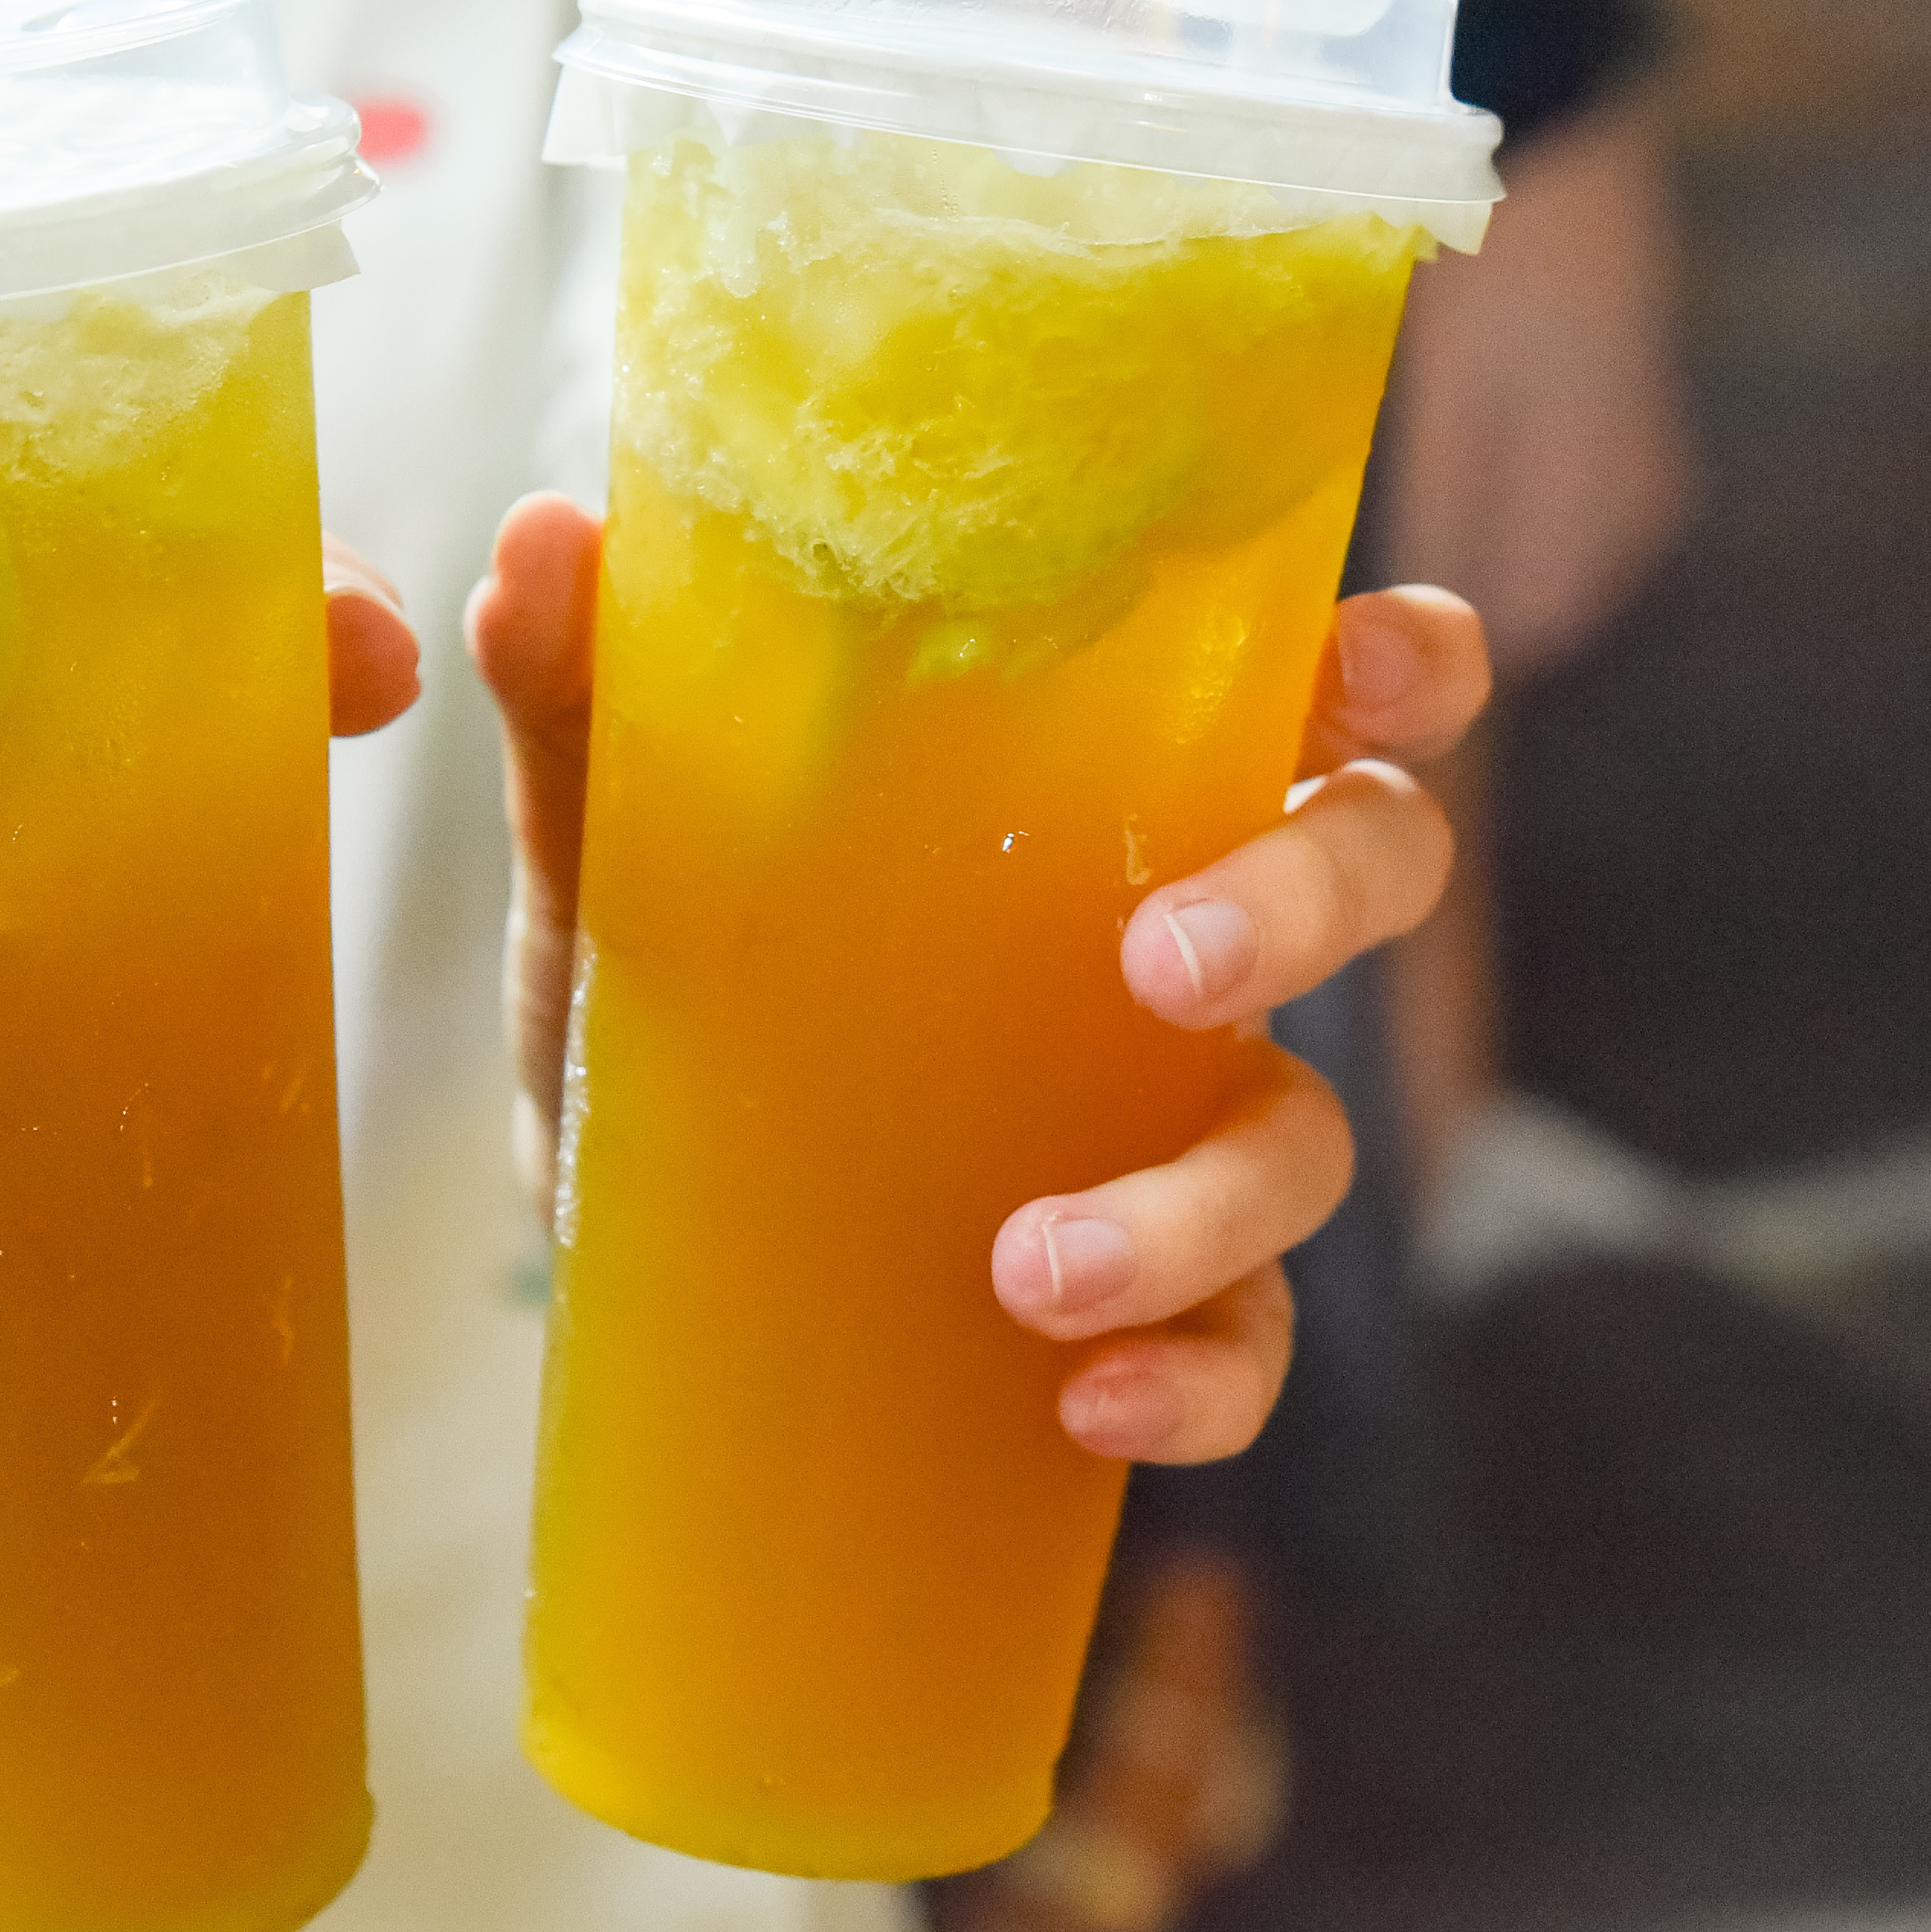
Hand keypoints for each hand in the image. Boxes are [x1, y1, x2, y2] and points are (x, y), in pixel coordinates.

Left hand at [466, 494, 1490, 1467]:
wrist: (602, 1213)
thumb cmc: (668, 965)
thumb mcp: (610, 834)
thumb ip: (582, 690)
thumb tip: (534, 537)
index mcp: (1105, 777)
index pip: (1323, 681)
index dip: (1396, 661)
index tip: (1361, 664)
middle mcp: (1186, 931)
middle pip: (1372, 864)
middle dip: (1305, 901)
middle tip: (1157, 962)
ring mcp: (1179, 1118)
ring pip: (1303, 1139)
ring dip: (1198, 1205)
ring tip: (1033, 1267)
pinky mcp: (1146, 1288)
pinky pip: (1248, 1342)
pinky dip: (1200, 1376)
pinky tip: (1091, 1394)